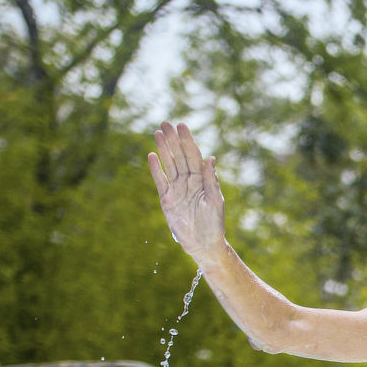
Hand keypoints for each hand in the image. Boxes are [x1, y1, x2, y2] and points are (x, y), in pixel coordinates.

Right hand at [148, 121, 227, 262]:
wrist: (203, 243)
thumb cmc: (214, 223)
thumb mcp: (215, 201)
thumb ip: (211, 180)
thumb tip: (210, 158)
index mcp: (203, 179)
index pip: (194, 155)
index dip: (188, 141)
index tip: (182, 126)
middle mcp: (189, 181)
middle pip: (179, 156)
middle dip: (173, 140)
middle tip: (165, 123)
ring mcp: (177, 189)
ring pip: (169, 164)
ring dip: (163, 149)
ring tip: (157, 133)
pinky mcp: (167, 199)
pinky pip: (160, 180)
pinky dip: (155, 169)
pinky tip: (152, 155)